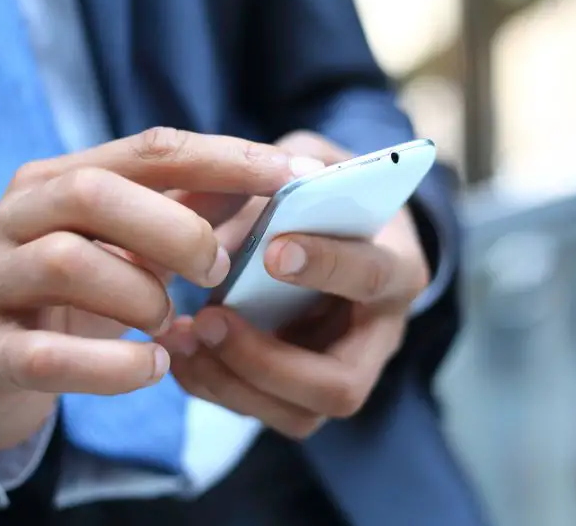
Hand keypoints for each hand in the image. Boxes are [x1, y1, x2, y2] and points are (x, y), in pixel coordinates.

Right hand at [0, 128, 321, 449]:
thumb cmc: (76, 296)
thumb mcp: (127, 246)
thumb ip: (185, 209)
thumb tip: (273, 176)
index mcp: (54, 179)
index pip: (147, 149)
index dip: (224, 158)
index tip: (293, 175)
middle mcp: (11, 218)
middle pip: (93, 192)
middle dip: (175, 230)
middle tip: (217, 271)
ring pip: (66, 263)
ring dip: (141, 296)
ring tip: (170, 323)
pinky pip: (47, 356)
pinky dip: (112, 366)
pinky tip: (152, 367)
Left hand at [160, 132, 430, 438]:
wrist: (332, 224)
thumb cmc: (323, 190)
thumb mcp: (310, 161)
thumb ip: (284, 170)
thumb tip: (240, 192)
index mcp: (398, 267)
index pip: (372, 277)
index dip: (327, 267)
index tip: (272, 251)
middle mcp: (380, 335)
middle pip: (341, 385)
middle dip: (267, 360)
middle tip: (208, 318)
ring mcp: (342, 372)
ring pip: (298, 415)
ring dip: (229, 382)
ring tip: (180, 336)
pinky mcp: (302, 392)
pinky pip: (261, 411)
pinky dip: (212, 385)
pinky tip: (177, 349)